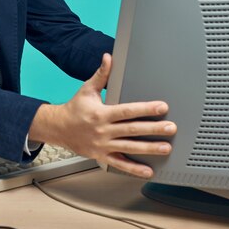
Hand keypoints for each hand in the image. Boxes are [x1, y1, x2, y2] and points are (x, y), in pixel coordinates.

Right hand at [29, 53, 175, 177]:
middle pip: (132, 130)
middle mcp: (103, 130)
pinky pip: (120, 164)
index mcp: (101, 113)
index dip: (145, 109)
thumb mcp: (87, 89)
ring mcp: (103, 145)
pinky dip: (134, 169)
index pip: (127, 111)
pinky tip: (148, 171)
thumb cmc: (74, 108)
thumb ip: (101, 75)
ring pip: (129, 147)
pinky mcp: (102, 156)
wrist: (58, 128)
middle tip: (170, 128)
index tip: (162, 107)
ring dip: (149, 148)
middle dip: (153, 129)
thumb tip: (109, 58)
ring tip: (166, 148)